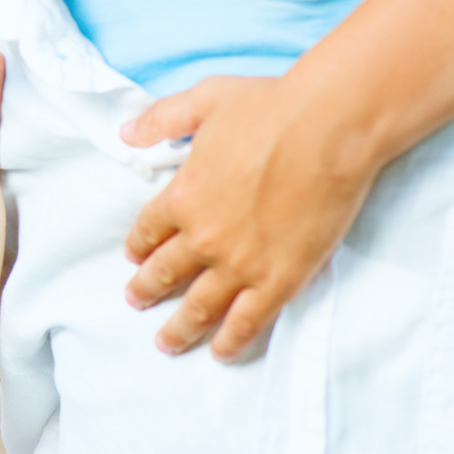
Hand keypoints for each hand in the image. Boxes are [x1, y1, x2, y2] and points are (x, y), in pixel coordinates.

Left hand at [120, 76, 379, 360]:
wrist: (328, 128)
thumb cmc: (269, 107)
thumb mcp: (203, 100)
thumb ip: (161, 119)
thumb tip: (125, 132)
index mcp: (181, 196)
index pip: (148, 232)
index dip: (139, 248)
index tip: (134, 259)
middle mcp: (203, 236)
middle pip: (166, 274)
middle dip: (147, 292)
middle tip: (136, 303)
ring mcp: (241, 262)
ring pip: (201, 307)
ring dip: (180, 328)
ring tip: (165, 343)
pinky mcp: (281, 278)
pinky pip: (249, 320)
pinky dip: (232, 340)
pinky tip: (222, 353)